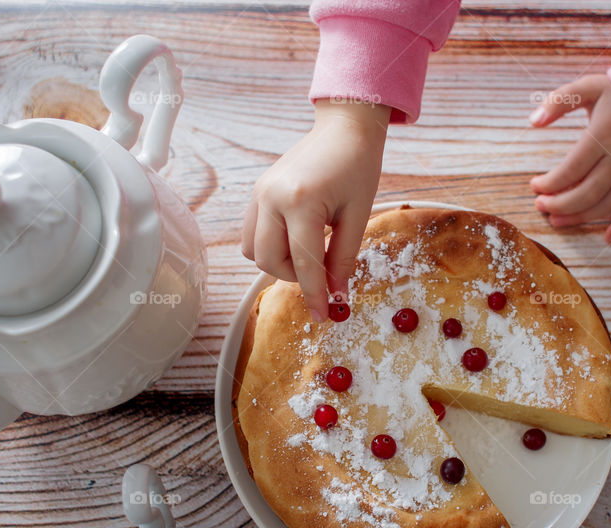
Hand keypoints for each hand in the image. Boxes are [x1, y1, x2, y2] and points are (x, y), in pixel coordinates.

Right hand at [242, 101, 390, 320]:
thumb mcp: (358, 215)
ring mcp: (259, 193)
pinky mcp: (257, 192)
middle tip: (323, 273)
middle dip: (295, 278)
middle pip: (268, 261)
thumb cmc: (359, 166)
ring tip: (308, 255)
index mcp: (301, 200)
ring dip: (278, 263)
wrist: (345, 127)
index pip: (302, 262)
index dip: (314, 294)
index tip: (323, 316)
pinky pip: (251, 233)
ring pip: (252, 251)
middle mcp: (271, 197)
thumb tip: (336, 295)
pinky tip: (295, 240)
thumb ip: (343, 258)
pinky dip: (269, 246)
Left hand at [529, 74, 610, 243]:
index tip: (535, 186)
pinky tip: (608, 238)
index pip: (568, 171)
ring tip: (558, 220)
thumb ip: (558, 102)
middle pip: (585, 193)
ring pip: (608, 204)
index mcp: (601, 136)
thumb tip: (533, 122)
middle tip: (541, 206)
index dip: (548, 184)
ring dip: (580, 217)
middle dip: (558, 205)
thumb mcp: (588, 87)